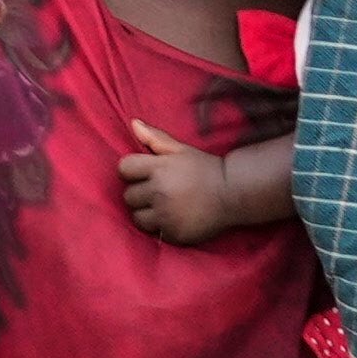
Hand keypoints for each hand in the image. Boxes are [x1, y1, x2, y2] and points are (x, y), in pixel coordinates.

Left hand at [117, 121, 223, 242]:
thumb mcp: (181, 149)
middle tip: (159, 191)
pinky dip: (161, 227)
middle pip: (128, 196)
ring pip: (137, 217)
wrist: (232, 193)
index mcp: (159, 167)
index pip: (124, 168)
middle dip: (140, 193)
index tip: (145, 174)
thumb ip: (155, 138)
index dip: (132, 171)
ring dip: (146, 213)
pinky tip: (174, 219)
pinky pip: (153, 233)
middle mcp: (159, 191)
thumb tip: (133, 123)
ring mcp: (166, 214)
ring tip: (164, 207)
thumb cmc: (204, 169)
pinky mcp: (173, 233)